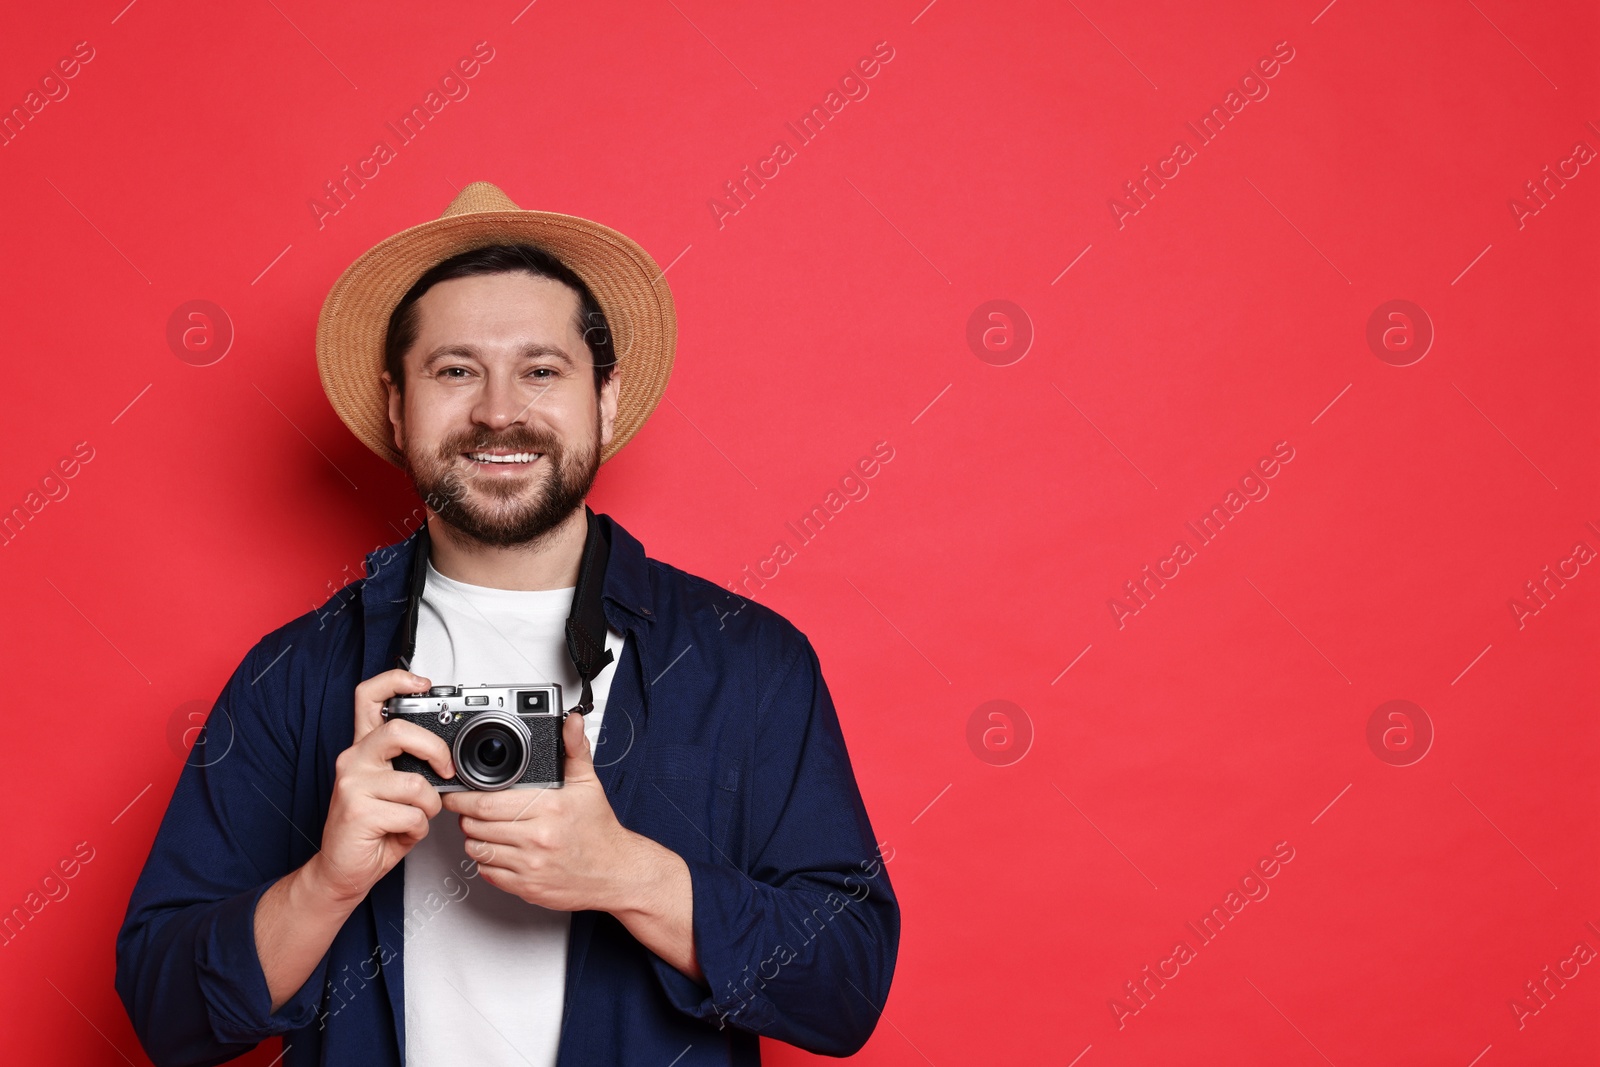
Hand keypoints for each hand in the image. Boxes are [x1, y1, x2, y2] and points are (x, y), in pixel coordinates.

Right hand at [307, 670, 455, 904]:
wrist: (342, 870)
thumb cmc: (373, 829)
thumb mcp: (393, 789)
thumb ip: (412, 765)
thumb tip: (449, 757)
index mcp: (364, 748)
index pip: (369, 696)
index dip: (396, 680)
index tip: (423, 684)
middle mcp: (354, 759)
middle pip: (400, 730)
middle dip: (435, 750)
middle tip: (446, 769)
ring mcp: (353, 784)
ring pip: (415, 783)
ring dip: (428, 807)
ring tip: (413, 817)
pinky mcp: (357, 811)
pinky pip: (411, 814)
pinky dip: (417, 829)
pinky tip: (400, 832)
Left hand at [442, 710, 642, 912]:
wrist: (616, 872)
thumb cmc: (600, 830)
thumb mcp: (588, 784)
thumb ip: (574, 749)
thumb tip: (571, 722)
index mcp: (549, 809)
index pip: (488, 803)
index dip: (464, 798)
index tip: (458, 793)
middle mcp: (538, 838)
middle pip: (477, 826)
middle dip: (465, 816)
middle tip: (467, 810)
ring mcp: (531, 865)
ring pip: (478, 850)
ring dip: (473, 838)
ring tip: (482, 829)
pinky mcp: (527, 887)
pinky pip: (489, 874)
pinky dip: (485, 861)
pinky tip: (496, 850)